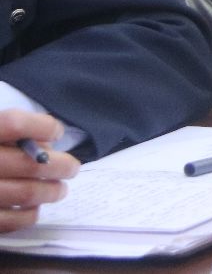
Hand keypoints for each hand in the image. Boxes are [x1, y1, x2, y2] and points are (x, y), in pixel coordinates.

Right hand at [0, 110, 78, 231]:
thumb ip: (7, 134)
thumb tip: (45, 145)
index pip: (13, 123)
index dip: (41, 126)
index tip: (57, 132)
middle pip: (26, 162)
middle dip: (58, 166)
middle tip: (72, 168)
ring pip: (24, 192)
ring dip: (50, 191)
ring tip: (60, 190)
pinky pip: (7, 220)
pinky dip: (27, 215)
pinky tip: (33, 210)